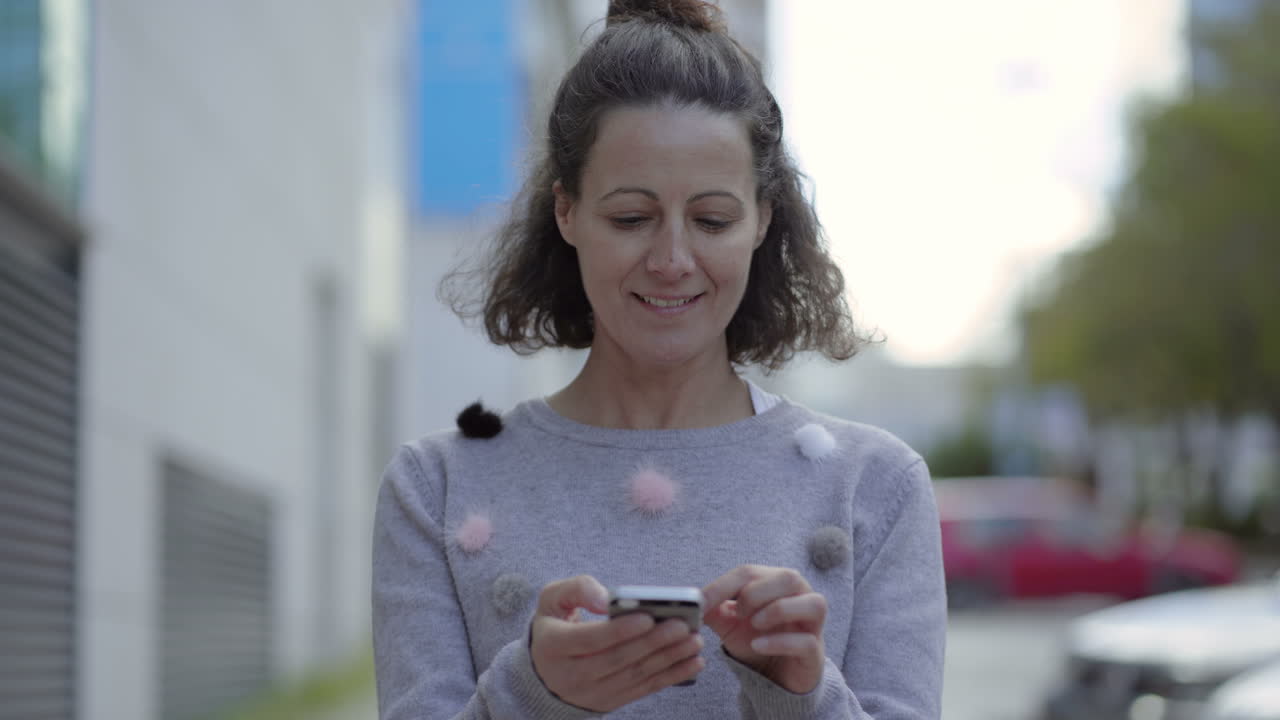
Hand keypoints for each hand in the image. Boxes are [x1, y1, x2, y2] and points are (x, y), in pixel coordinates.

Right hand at [529, 575, 704, 711]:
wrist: (544, 672)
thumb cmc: (553, 625)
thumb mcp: (552, 599)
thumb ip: (577, 590)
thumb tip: (607, 600)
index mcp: (554, 646)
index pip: (590, 639)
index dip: (619, 630)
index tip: (647, 617)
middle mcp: (572, 675)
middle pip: (618, 659)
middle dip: (653, 642)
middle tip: (682, 626)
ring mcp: (593, 692)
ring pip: (635, 675)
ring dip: (668, 659)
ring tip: (694, 641)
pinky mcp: (611, 701)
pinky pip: (644, 689)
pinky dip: (672, 676)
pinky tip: (693, 663)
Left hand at [702, 565, 827, 693]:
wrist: (774, 677)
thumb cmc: (755, 641)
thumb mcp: (729, 624)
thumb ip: (713, 609)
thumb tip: (694, 600)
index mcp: (776, 584)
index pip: (750, 572)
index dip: (723, 585)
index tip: (701, 602)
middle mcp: (800, 598)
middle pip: (788, 578)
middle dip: (756, 593)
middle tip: (738, 612)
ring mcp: (813, 625)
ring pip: (813, 603)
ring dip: (778, 610)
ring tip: (755, 625)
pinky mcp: (815, 652)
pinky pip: (807, 641)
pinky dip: (779, 641)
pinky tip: (758, 645)